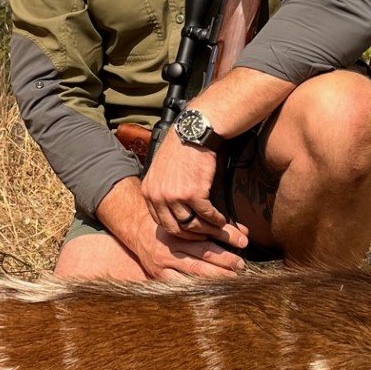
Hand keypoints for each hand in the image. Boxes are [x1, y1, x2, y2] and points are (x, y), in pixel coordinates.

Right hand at [132, 218, 249, 282]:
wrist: (138, 232)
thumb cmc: (170, 226)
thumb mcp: (188, 220)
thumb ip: (215, 226)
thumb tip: (245, 231)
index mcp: (179, 228)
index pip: (207, 234)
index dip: (227, 237)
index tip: (244, 241)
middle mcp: (171, 246)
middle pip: (203, 254)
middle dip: (225, 260)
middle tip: (242, 265)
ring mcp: (164, 263)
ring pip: (195, 271)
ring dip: (216, 276)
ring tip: (233, 279)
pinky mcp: (159, 276)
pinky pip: (181, 285)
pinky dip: (197, 288)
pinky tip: (212, 290)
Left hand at [140, 130, 249, 253]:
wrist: (193, 132)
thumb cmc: (181, 148)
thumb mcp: (161, 170)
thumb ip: (161, 190)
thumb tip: (171, 209)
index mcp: (148, 191)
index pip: (160, 222)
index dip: (177, 230)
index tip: (190, 232)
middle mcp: (158, 196)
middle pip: (174, 228)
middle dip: (192, 236)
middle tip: (205, 237)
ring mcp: (174, 196)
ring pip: (191, 225)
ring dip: (207, 230)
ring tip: (217, 230)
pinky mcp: (193, 193)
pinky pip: (206, 215)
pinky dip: (216, 220)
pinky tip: (222, 220)